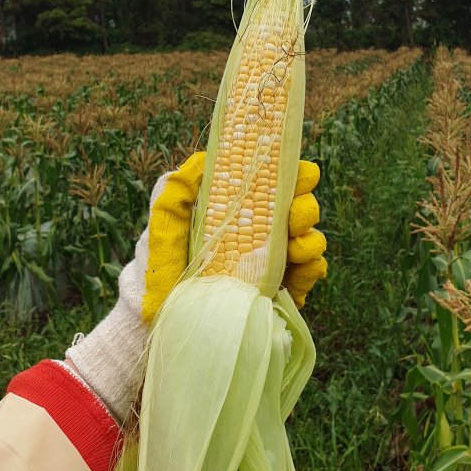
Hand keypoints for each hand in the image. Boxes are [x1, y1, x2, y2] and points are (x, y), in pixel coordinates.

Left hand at [142, 154, 326, 320]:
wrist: (157, 310)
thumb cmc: (159, 256)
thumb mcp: (165, 217)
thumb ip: (181, 187)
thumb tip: (204, 160)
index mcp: (243, 205)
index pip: (279, 182)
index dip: (297, 174)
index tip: (301, 176)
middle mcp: (264, 229)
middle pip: (301, 209)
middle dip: (306, 209)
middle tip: (294, 217)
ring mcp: (274, 261)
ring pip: (310, 242)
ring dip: (311, 241)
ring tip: (296, 249)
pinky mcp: (280, 290)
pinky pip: (308, 276)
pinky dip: (312, 270)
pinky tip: (301, 271)